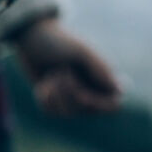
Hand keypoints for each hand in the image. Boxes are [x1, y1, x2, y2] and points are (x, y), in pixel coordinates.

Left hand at [9, 16, 123, 116]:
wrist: (32, 37)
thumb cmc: (60, 41)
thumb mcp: (80, 51)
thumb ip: (99, 69)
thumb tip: (119, 90)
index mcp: (103, 77)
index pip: (114, 105)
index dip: (98, 106)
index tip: (82, 96)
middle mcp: (91, 89)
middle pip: (87, 111)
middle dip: (70, 93)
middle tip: (60, 71)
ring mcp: (72, 97)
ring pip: (67, 114)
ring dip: (55, 94)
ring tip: (51, 74)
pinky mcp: (54, 101)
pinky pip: (51, 112)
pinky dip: (44, 98)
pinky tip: (43, 82)